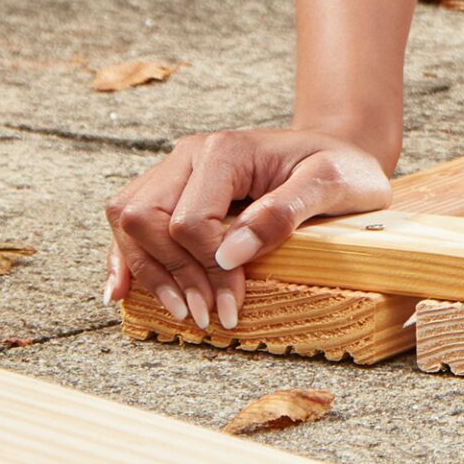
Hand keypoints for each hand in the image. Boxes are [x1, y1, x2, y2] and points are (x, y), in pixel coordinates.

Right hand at [102, 127, 391, 331]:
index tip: (235, 300)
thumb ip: (285, 211)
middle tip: (208, 315)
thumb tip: (229, 253)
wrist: (336, 154)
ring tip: (185, 311)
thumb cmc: (339, 166)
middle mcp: (190, 154)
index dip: (206, 267)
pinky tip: (124, 292)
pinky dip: (125, 259)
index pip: (189, 219)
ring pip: (128, 220)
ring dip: (149, 272)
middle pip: (145, 217)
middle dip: (173, 273)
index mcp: (225, 149)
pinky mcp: (172, 191)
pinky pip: (128, 223)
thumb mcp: (333, 182)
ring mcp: (177, 170)